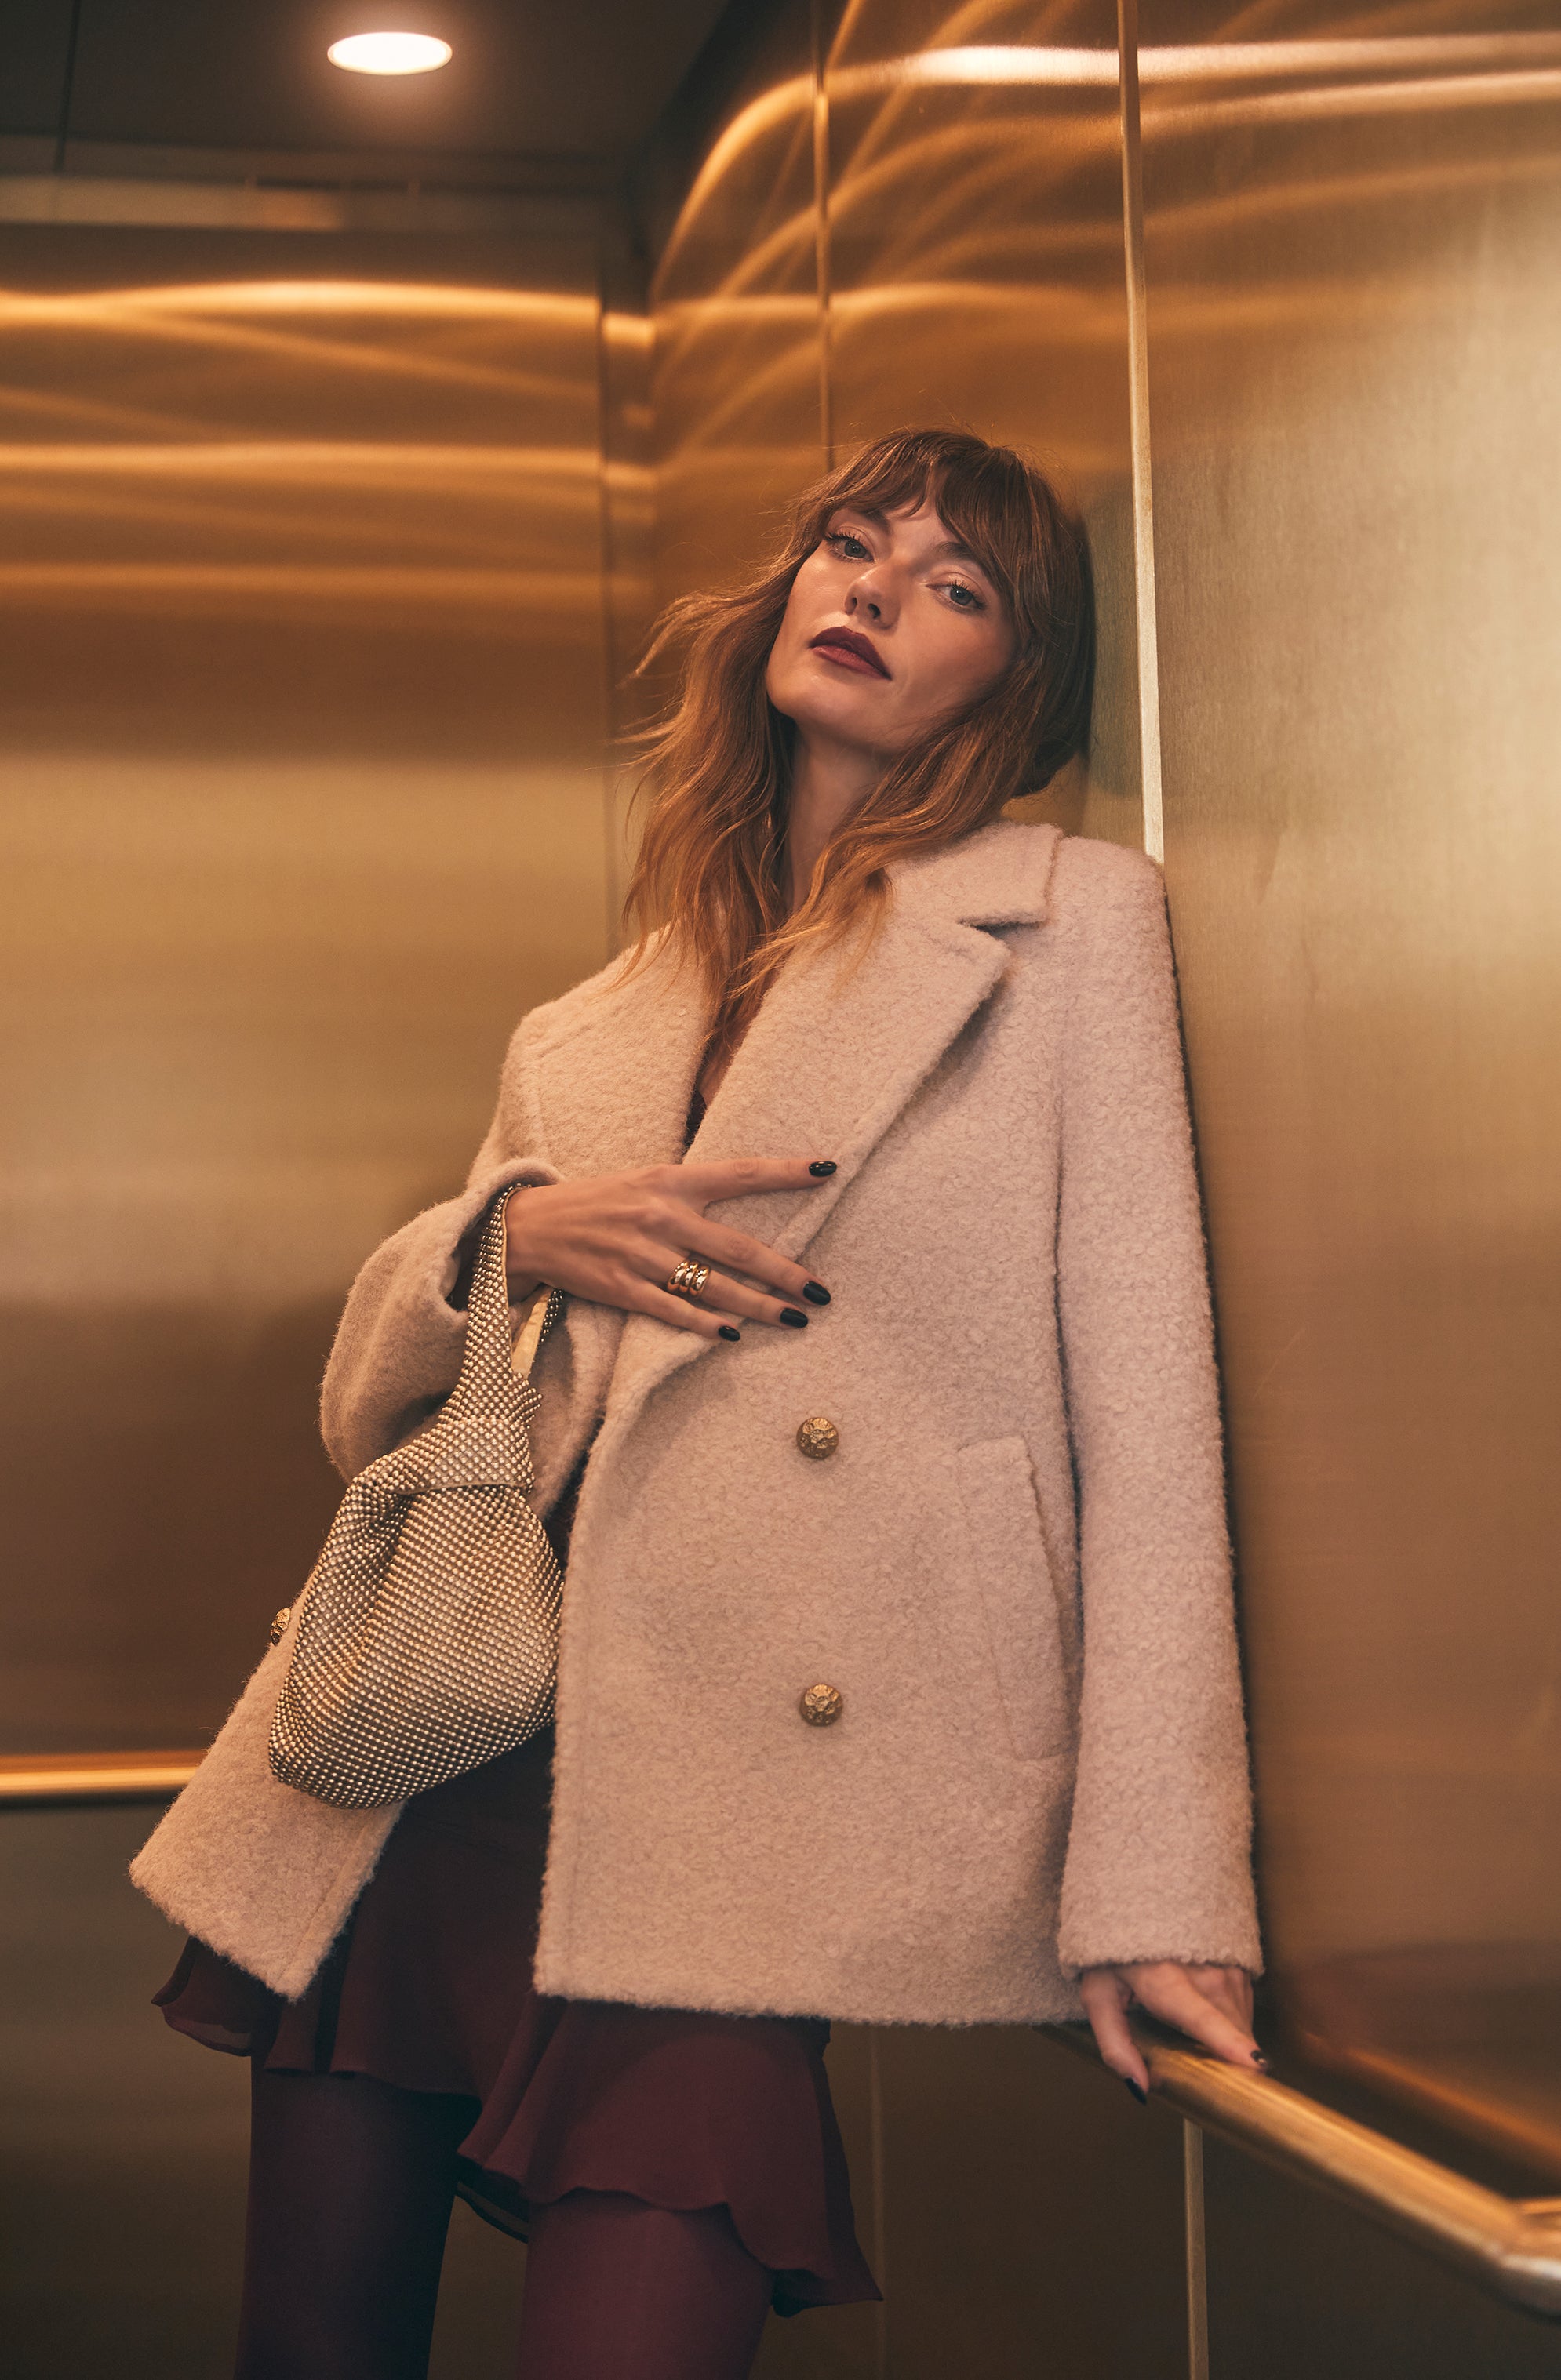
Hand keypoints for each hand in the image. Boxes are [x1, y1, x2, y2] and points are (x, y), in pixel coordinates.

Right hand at [504, 1158, 836, 1340]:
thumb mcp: (645, 1180)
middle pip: (738, 1247)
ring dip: (760, 1307)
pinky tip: (734, 1334)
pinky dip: (707, 1326)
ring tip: (796, 1319)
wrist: (531, 1227)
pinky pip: (674, 1312)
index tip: (828, 1170)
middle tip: (821, 1290)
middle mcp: (661, 1216)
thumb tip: (747, 1196)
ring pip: (714, 1288)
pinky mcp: (622, 1288)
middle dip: (785, 1272)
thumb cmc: (598, 1202)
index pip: (740, 1173)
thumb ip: (691, 1191)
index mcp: (670, 1180)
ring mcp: (642, 1255)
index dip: (786, 1171)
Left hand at [1077, 1961, 1262, 2098]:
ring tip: (1195, 2035)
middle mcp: (1203, 1971)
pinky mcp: (1239, 1966)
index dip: (1229, 2042)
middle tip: (1201, 2069)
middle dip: (1225, 2061)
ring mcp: (1226, 1965)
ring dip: (1228, 2040)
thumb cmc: (1116, 1952)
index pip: (1202, 2016)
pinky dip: (1232, 2023)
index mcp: (1165, 1980)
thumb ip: (1115, 2044)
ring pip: (1242, 2023)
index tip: (1255, 2064)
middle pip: (1230, 2031)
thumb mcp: (1099, 1994)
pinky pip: (1245, 2009)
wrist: (1138, 1904)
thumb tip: (1139, 2087)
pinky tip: (1208, 2017)